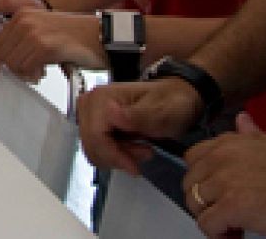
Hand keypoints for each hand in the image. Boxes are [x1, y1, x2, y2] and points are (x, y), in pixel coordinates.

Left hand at [0, 10, 101, 81]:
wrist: (101, 36)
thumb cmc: (75, 36)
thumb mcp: (43, 28)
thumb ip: (23, 37)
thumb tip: (4, 57)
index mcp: (22, 13)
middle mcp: (25, 20)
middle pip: (2, 53)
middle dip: (11, 69)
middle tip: (26, 75)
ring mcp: (34, 32)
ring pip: (13, 63)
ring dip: (24, 73)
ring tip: (37, 72)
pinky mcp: (44, 46)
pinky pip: (26, 68)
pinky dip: (33, 75)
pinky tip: (43, 72)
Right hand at [77, 77, 204, 174]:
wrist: (176, 98)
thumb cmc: (171, 104)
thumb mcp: (162, 113)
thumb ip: (137, 116)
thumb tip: (110, 113)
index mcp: (102, 97)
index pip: (96, 136)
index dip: (114, 155)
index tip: (136, 168)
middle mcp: (89, 102)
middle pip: (91, 143)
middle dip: (118, 156)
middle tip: (146, 152)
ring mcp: (89, 112)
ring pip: (92, 148)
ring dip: (117, 156)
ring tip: (142, 149)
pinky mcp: (93, 121)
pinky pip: (96, 147)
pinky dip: (114, 153)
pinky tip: (132, 147)